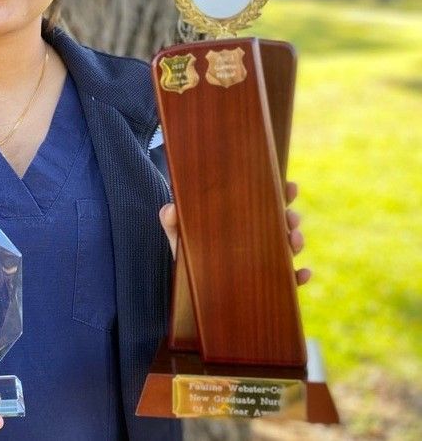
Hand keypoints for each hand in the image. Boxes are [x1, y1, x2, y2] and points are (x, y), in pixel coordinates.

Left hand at [158, 181, 310, 285]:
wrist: (187, 285)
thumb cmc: (187, 252)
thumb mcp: (178, 235)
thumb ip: (171, 222)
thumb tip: (169, 209)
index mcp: (242, 220)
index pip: (265, 202)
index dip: (282, 193)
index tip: (290, 186)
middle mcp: (257, 238)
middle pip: (282, 223)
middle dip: (292, 218)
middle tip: (291, 219)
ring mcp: (263, 261)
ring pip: (288, 249)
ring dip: (296, 242)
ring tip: (293, 241)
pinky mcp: (265, 285)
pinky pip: (288, 281)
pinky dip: (298, 277)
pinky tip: (301, 273)